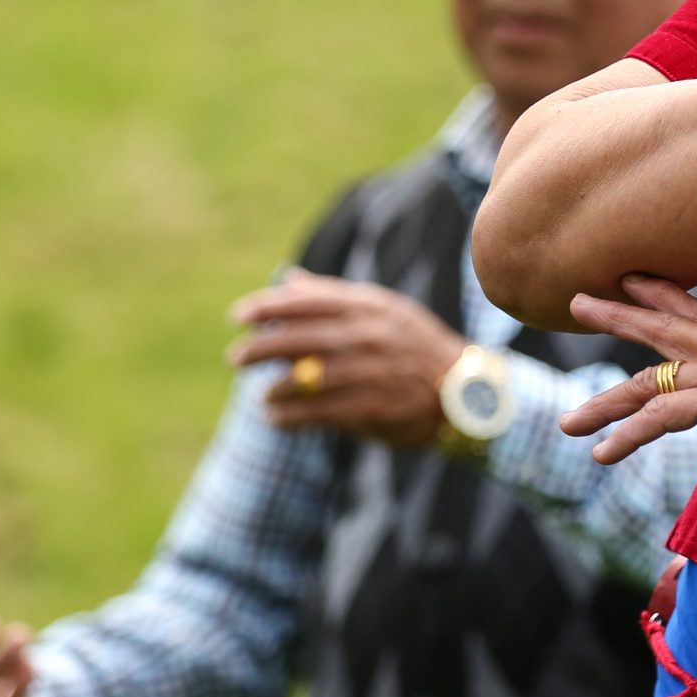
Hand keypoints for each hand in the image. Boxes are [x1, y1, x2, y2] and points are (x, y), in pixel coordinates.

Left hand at [229, 270, 465, 447]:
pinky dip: (292, 416)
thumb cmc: (413, 346)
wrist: (462, 391)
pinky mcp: (373, 407)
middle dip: (263, 348)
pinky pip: (321, 411)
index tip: (239, 317)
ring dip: (277, 387)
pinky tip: (274, 417)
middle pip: (303, 339)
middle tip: (235, 359)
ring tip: (262, 395)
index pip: (310, 302)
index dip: (271, 307)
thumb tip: (287, 279)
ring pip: (309, 378)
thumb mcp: (382, 310)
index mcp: (370, 307)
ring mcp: (372, 371)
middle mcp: (370, 335)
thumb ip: (333, 295)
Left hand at [560, 276, 696, 480]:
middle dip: (619, 313)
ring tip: (568, 420)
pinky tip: (603, 454)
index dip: (664, 297)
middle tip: (579, 299)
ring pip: (651, 377)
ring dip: (605, 401)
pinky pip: (661, 416)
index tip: (634, 281)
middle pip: (665, 325)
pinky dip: (628, 435)